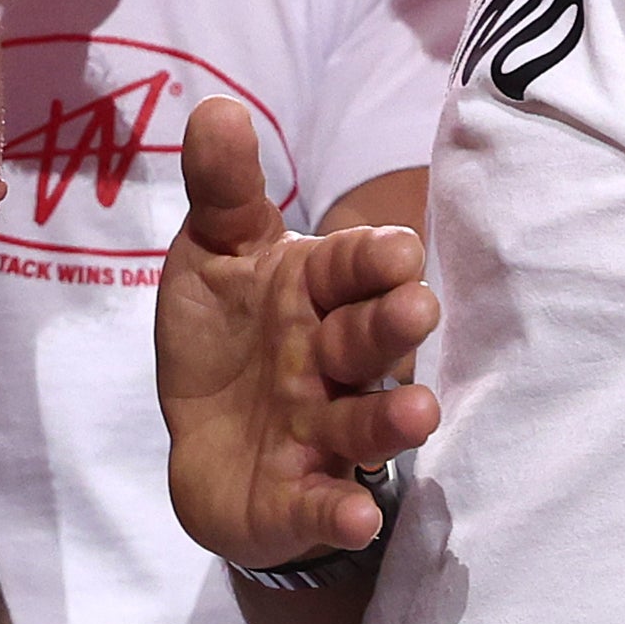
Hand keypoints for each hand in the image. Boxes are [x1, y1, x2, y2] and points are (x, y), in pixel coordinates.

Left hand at [156, 100, 436, 572]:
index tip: (393, 251)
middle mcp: (332, 358)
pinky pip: (326, 502)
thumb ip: (222, 189)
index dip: (372, 260)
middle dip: (393, 326)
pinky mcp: (303, 495)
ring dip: (392, 419)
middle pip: (369, 338)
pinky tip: (359, 517)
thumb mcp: (214, 254)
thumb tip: (217, 107)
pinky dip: (343, 511)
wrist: (206, 443)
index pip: (353, 267)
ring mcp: (323, 430)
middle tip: (415, 310)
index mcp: (315, 291)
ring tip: (417, 415)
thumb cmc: (226, 335)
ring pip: (365, 421)